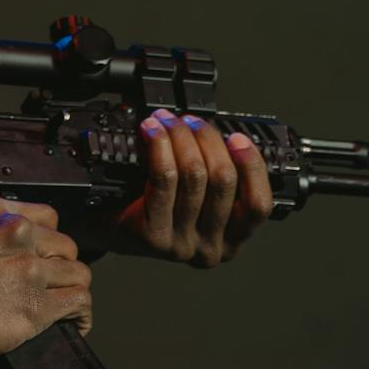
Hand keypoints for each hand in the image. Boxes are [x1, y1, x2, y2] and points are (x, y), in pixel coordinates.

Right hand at [0, 196, 92, 368]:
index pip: (48, 217)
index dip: (50, 241)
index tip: (47, 255)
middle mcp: (18, 233)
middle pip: (66, 246)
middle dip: (61, 267)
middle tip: (53, 286)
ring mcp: (30, 269)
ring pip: (78, 273)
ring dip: (73, 290)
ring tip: (67, 307)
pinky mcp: (36, 305)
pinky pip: (79, 302)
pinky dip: (81, 315)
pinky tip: (76, 325)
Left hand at [95, 108, 273, 267]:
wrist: (109, 231)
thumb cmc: (156, 212)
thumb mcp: (199, 203)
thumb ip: (217, 180)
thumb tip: (223, 135)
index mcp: (232, 240)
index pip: (259, 205)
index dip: (252, 166)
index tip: (237, 137)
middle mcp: (210, 248)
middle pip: (223, 181)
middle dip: (208, 139)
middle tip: (191, 120)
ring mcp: (182, 245)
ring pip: (194, 175)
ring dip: (181, 136)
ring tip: (167, 120)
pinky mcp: (153, 235)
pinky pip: (164, 178)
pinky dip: (160, 145)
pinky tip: (153, 130)